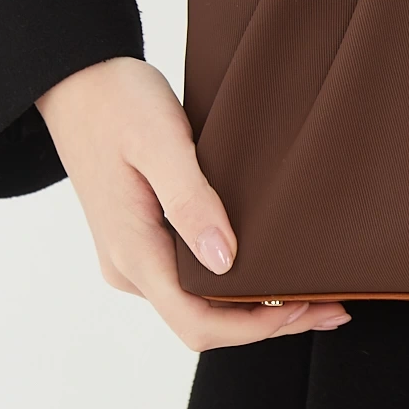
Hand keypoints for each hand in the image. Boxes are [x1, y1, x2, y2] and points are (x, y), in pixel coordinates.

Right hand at [37, 56, 348, 350]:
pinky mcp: (143, 241)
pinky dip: (234, 286)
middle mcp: (130, 266)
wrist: (78, 82)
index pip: (196, 321)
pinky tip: (269, 269)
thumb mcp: (159, 141)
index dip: (257, 326)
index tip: (308, 306)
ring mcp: (134, 257)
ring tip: (312, 292)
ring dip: (253, 308)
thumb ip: (190, 200)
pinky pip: (191, 282)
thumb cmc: (117, 102)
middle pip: (202, 322)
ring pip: (198, 306)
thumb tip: (224, 260)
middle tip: (331, 305)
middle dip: (268, 322)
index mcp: (133, 250)